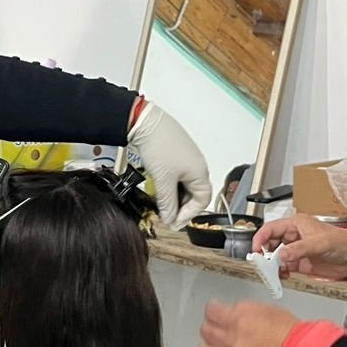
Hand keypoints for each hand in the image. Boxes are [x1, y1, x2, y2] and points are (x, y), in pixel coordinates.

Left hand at [128, 101, 211, 227]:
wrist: (145, 123)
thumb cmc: (159, 147)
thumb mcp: (163, 181)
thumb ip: (168, 203)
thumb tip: (170, 220)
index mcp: (200, 172)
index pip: (202, 201)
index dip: (188, 214)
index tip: (173, 223)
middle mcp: (197, 166)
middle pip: (194, 194)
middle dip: (181, 207)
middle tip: (167, 216)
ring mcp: (186, 159)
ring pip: (184, 185)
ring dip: (174, 197)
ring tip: (161, 204)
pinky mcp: (175, 155)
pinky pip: (176, 176)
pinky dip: (169, 186)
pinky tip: (158, 189)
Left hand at [199, 300, 299, 346]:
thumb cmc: (289, 335)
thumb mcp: (266, 309)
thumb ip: (242, 310)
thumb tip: (229, 312)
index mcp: (239, 321)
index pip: (210, 312)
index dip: (213, 308)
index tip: (214, 309)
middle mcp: (232, 341)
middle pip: (205, 330)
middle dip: (211, 325)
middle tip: (217, 325)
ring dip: (210, 344)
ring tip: (219, 343)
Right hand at [253, 215, 346, 280]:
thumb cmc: (343, 242)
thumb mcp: (320, 243)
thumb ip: (299, 249)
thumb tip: (281, 255)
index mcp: (296, 225)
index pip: (271, 229)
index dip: (260, 238)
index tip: (256, 250)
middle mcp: (293, 237)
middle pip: (270, 243)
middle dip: (264, 253)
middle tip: (262, 264)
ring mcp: (296, 250)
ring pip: (275, 257)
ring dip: (271, 265)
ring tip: (271, 272)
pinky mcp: (300, 263)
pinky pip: (284, 267)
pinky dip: (279, 272)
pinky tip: (282, 276)